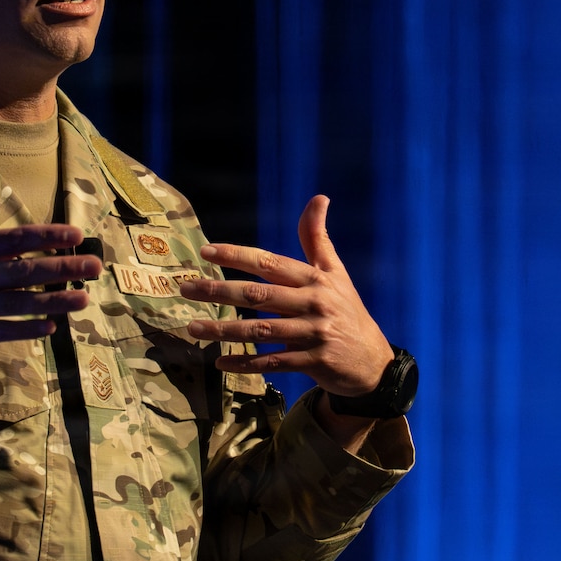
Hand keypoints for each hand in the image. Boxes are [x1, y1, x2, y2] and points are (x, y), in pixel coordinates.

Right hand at [0, 162, 100, 423]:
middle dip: (60, 267)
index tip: (77, 234)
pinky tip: (53, 326)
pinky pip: (2, 331)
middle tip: (95, 265)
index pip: (13, 239)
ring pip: (16, 304)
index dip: (45, 235)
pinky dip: (27, 329)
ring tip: (84, 298)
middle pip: (20, 272)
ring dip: (53, 301)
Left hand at [178, 196, 393, 396]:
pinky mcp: (313, 363)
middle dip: (219, 290)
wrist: (375, 362)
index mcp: (316, 280)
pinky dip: (246, 363)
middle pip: (259, 295)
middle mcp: (314, 304)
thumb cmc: (347, 311)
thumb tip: (319, 197)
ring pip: (261, 331)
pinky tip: (220, 361)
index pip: (271, 263)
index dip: (238, 256)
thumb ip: (318, 238)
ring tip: (193, 327)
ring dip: (224, 329)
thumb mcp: (336, 273)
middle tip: (186, 288)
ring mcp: (314, 335)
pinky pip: (273, 362)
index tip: (207, 251)